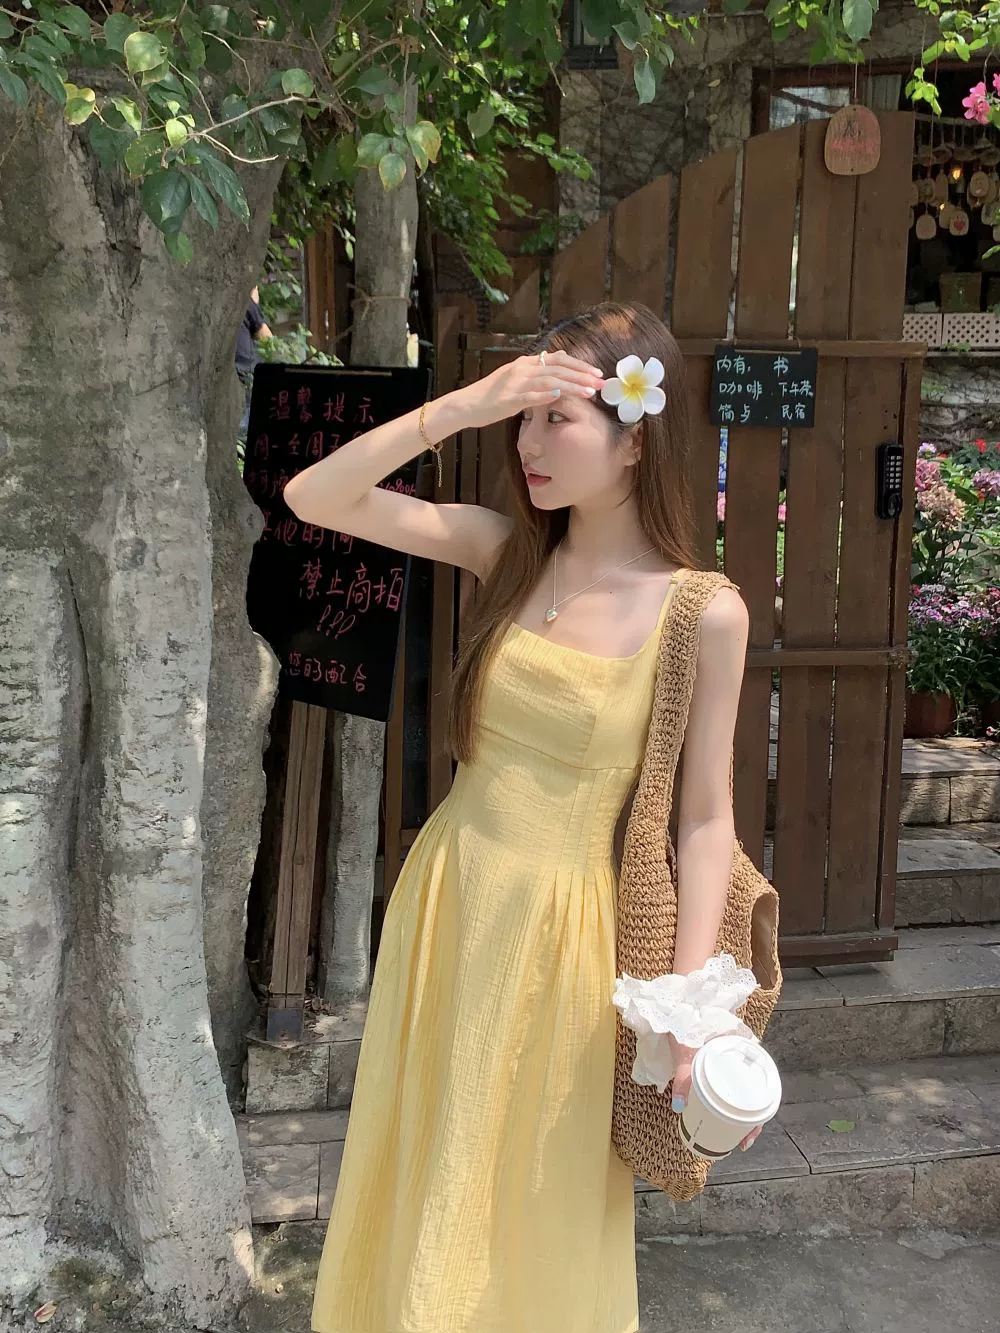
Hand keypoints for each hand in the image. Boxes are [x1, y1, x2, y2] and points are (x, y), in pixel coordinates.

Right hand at [455, 349, 604, 429]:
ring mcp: (515, 383)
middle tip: (601, 382)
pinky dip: (546, 394)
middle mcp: (522, 369)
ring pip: (550, 380)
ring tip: (589, 391)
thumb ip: (535, 376)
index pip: (557, 359)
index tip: (596, 372)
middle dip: (582, 375)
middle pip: (558, 368)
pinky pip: (531, 395)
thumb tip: (558, 370)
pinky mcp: (509, 399)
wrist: (466, 405)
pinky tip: (561, 395)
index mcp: (524, 363)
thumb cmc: (491, 397)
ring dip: (572, 385)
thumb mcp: (515, 381)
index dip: (579, 365)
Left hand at [667, 1033, 761, 1152]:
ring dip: (742, 1115)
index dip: (758, 1116)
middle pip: (755, 1095)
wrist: (681, 1003)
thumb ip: (684, 1076)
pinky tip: (725, 1117)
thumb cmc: (687, 1023)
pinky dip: (731, 1104)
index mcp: (744, 1049)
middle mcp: (745, 1056)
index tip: (750, 1135)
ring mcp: (735, 1061)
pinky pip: (734, 1087)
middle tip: (742, 1141)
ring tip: (735, 1135)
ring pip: (746, 1093)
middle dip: (751, 1122)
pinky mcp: (723, 1064)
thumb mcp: (687, 1049)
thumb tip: (679, 1107)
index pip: (762, 1087)